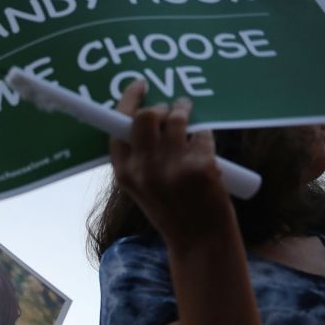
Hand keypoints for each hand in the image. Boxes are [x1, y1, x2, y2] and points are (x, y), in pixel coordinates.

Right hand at [110, 80, 234, 248]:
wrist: (198, 239)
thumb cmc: (172, 210)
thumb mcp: (142, 187)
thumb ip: (139, 158)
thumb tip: (150, 119)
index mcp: (125, 172)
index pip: (118, 128)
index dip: (128, 101)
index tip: (139, 85)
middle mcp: (144, 168)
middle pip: (146, 116)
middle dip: (160, 108)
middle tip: (170, 110)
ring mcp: (171, 167)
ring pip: (177, 118)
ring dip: (185, 112)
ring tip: (189, 118)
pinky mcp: (199, 166)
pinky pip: (202, 133)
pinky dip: (205, 137)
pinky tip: (205, 150)